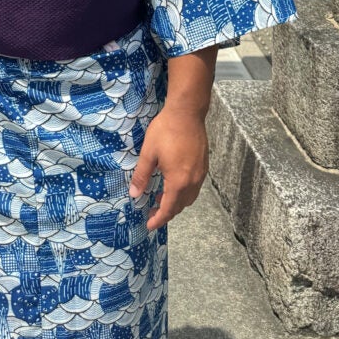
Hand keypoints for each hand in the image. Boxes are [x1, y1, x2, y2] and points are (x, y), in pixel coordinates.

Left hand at [128, 107, 208, 230]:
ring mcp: (200, 173)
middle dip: (166, 212)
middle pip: (180, 205)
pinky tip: (173, 183)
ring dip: (176, 202)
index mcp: (178, 181)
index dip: (158, 219)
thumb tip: (134, 194)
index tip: (149, 225)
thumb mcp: (148, 153)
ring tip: (161, 198)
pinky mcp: (203, 165)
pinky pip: (194, 187)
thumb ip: (142, 175)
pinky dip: (184, 192)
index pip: (168, 208)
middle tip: (152, 212)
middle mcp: (192, 181)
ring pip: (189, 197)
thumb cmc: (166, 130)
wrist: (187, 112)